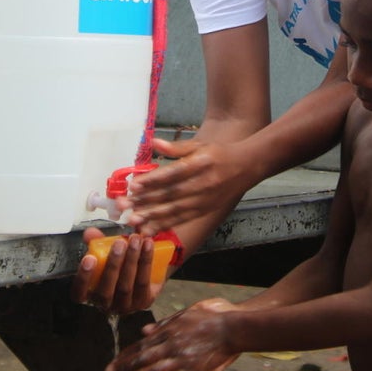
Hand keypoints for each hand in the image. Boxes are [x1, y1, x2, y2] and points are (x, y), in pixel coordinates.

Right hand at [69, 228, 161, 313]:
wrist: (141, 280)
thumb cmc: (117, 268)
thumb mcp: (104, 256)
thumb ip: (96, 245)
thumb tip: (90, 232)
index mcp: (89, 294)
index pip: (79, 292)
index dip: (83, 276)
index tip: (89, 258)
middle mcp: (105, 304)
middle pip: (106, 289)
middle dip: (113, 264)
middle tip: (119, 243)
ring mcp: (124, 306)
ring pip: (126, 286)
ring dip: (131, 260)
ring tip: (135, 240)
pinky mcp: (143, 301)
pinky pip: (143, 282)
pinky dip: (146, 262)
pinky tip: (147, 246)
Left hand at [106, 299, 239, 370]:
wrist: (235, 326)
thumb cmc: (214, 315)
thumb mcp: (188, 312)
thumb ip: (166, 323)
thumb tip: (145, 331)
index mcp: (170, 330)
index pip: (143, 344)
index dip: (126, 355)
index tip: (113, 362)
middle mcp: (173, 344)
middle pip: (144, 358)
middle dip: (125, 367)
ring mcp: (183, 358)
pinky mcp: (194, 370)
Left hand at [126, 139, 252, 235]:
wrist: (246, 167)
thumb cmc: (218, 154)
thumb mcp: (199, 145)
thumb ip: (176, 147)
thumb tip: (153, 142)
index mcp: (200, 164)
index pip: (173, 174)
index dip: (153, 180)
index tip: (134, 185)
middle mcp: (203, 184)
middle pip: (171, 194)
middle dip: (146, 201)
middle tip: (125, 205)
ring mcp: (204, 200)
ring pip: (175, 210)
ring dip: (152, 216)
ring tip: (133, 219)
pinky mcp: (204, 211)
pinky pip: (182, 219)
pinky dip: (165, 225)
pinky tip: (148, 228)